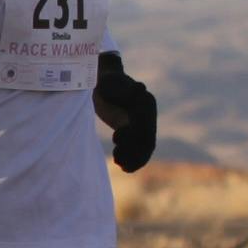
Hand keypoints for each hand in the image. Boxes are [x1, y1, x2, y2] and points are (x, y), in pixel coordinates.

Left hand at [93, 51, 157, 171]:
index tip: (116, 138)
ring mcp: (143, 123)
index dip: (133, 135)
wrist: (100, 82)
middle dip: (134, 151)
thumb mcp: (109, 82)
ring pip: (145, 147)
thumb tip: (140, 87)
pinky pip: (139, 149)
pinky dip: (133, 159)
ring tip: (118, 163)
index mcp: (145, 102)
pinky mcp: (134, 130)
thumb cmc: (102, 81)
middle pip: (147, 139)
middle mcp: (148, 113)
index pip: (145, 124)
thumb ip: (122, 88)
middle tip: (116, 157)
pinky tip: (122, 166)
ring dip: (134, 158)